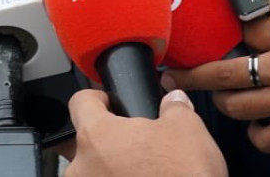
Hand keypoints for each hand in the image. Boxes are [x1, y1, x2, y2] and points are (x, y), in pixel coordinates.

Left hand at [65, 89, 226, 176]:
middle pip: (83, 143)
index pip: (80, 103)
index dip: (97, 98)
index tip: (107, 102)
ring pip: (91, 173)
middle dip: (106, 142)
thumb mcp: (188, 130)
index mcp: (96, 136)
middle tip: (133, 145)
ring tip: (138, 173)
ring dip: (109, 171)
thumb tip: (174, 102)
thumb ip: (174, 108)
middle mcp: (81, 168)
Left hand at [168, 11, 269, 152]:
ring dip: (224, 104)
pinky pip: (266, 139)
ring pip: (237, 107)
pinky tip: (259, 125)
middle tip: (176, 75)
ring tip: (221, 99)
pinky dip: (257, 134)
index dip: (219, 31)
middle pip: (222, 73)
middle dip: (193, 75)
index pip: (243, 29)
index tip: (202, 32)